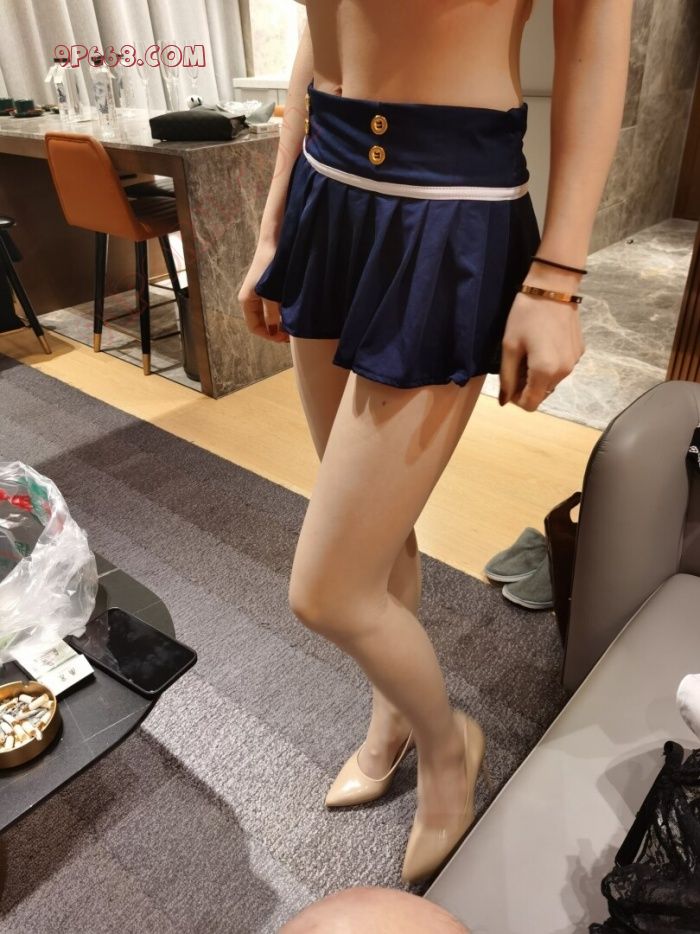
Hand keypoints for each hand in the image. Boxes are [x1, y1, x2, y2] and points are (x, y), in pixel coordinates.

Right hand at [237, 240, 289, 342]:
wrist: (274, 242)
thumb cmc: (270, 266)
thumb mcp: (271, 293)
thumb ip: (271, 313)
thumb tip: (273, 331)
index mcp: (246, 301)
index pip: (254, 327)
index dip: (268, 335)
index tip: (284, 338)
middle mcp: (251, 299)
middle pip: (261, 322)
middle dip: (275, 330)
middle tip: (292, 333)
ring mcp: (259, 293)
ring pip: (269, 315)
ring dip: (280, 321)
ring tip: (294, 324)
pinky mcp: (268, 287)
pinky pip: (273, 305)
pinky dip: (282, 311)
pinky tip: (293, 311)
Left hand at [498, 290, 584, 410]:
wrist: (554, 287)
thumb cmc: (526, 315)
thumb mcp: (510, 346)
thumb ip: (507, 377)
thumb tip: (505, 400)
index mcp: (545, 372)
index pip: (530, 404)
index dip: (516, 399)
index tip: (509, 382)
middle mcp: (564, 372)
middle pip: (541, 394)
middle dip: (526, 386)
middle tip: (516, 363)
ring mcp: (574, 362)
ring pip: (552, 382)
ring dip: (538, 375)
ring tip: (529, 352)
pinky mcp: (579, 351)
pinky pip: (561, 368)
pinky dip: (550, 364)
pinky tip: (543, 345)